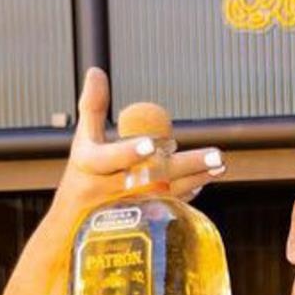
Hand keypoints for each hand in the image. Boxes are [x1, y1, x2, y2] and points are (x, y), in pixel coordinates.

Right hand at [46, 67, 223, 228]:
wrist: (75, 223)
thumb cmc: (83, 174)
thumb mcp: (82, 140)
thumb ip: (92, 107)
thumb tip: (96, 71)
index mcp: (91, 165)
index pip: (109, 158)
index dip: (129, 152)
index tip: (150, 145)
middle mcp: (109, 189)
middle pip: (152, 177)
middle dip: (187, 167)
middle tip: (217, 156)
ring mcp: (128, 208)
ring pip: (167, 193)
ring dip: (197, 178)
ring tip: (219, 166)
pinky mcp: (142, 220)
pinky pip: (168, 206)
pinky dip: (187, 193)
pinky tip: (204, 180)